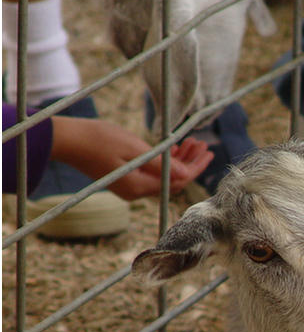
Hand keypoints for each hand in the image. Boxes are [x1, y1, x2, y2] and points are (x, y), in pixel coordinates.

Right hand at [50, 115, 213, 199]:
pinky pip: (152, 173)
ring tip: (191, 142)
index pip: (178, 181)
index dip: (196, 167)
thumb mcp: (135, 149)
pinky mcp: (125, 179)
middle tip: (202, 144)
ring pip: (164, 176)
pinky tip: (172, 148)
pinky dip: (164, 161)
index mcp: (140, 187)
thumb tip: (188, 175)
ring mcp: (130, 187)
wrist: (67, 140)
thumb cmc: (99, 139)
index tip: (207, 153)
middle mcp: (136, 192)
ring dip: (179, 160)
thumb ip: (162, 164)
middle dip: (190, 162)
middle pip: (173, 180)